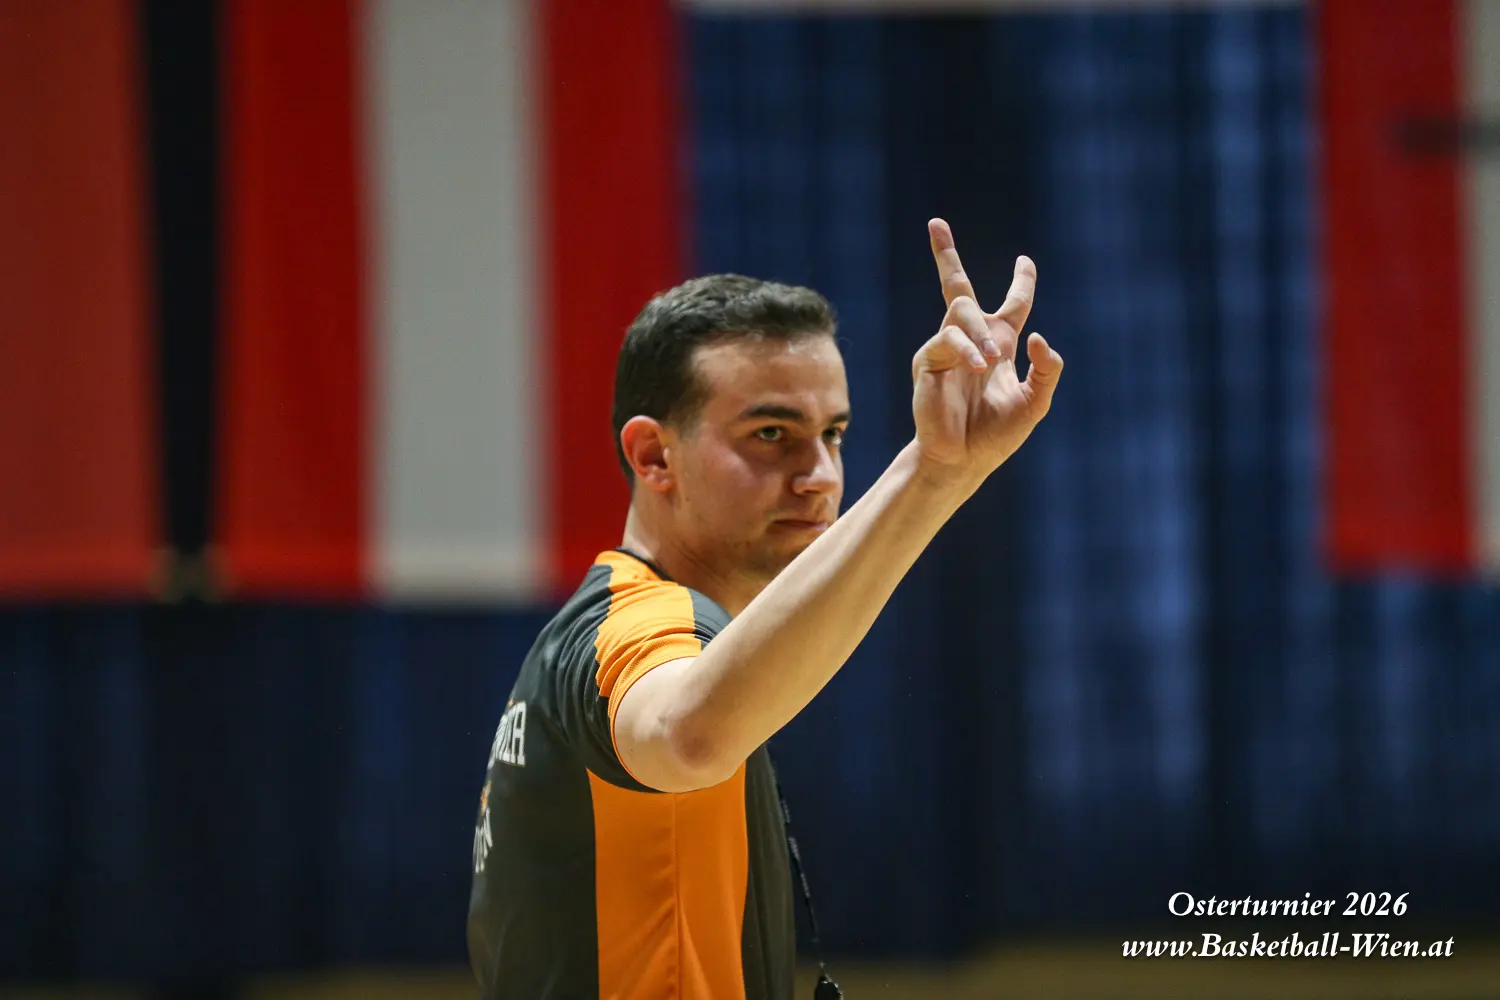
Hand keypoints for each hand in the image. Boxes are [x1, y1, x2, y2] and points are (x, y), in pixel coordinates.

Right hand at [911, 218, 1062, 477]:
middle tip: (934, 223)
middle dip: (944, 254)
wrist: (963, 460)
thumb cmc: (997, 435)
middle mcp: (971, 340)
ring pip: (960, 311)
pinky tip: (979, 367)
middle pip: (957, 286)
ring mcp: (946, 349)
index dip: (1022, 281)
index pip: (1013, 304)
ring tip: (993, 362)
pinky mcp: (927, 362)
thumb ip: (1046, 370)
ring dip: (981, 332)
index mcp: (1000, 345)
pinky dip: (967, 350)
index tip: (1025, 261)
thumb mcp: (1036, 402)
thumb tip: (1038, 336)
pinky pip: (947, 340)